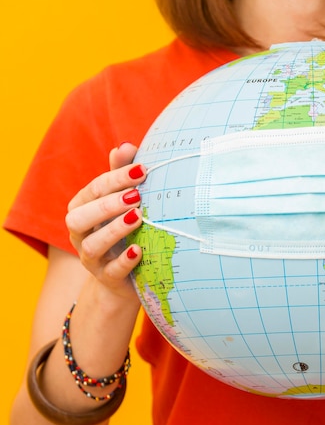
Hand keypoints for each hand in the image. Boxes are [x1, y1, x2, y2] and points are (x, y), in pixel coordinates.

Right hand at [65, 143, 145, 297]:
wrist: (124, 278)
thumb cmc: (123, 230)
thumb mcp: (122, 202)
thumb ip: (121, 177)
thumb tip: (125, 146)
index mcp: (82, 209)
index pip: (93, 190)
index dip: (116, 179)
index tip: (143, 170)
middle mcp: (80, 234)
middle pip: (80, 217)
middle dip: (106, 205)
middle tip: (137, 196)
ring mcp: (91, 259)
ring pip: (92, 245)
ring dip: (114, 230)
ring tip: (138, 218)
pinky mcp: (107, 279)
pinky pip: (111, 271)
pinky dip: (124, 261)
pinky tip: (139, 250)